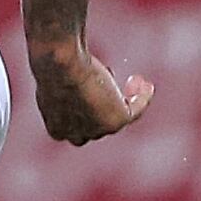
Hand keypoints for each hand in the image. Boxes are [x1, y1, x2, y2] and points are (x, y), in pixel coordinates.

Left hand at [28, 38, 152, 145]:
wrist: (61, 65)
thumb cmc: (53, 65)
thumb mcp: (55, 78)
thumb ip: (65, 85)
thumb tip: (74, 78)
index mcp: (57, 129)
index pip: (78, 124)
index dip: (88, 107)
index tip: (96, 89)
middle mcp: (78, 135)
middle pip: (99, 123)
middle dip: (108, 103)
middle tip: (112, 83)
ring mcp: (98, 130)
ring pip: (120, 116)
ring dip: (130, 100)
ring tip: (135, 81)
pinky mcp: (116, 121)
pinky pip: (135, 110)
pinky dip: (143, 98)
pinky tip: (147, 86)